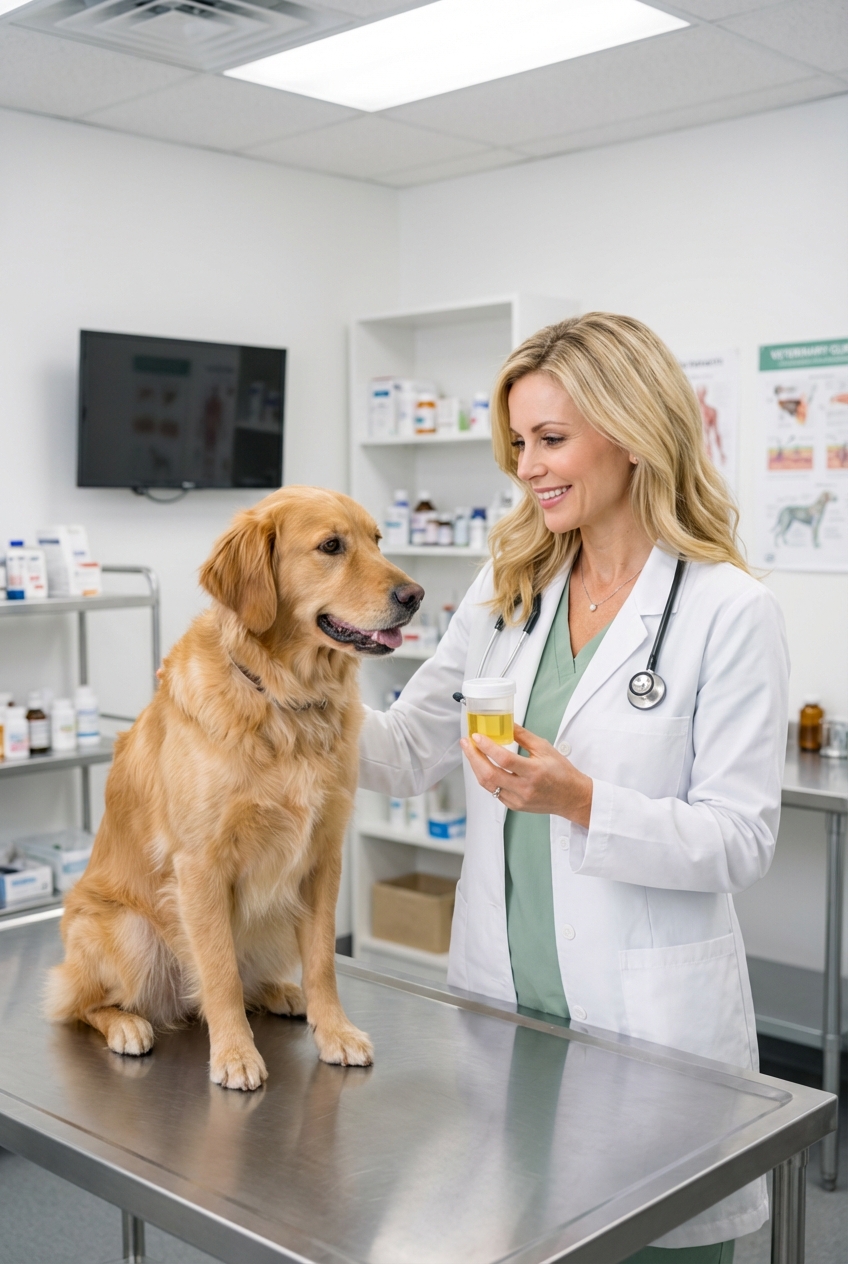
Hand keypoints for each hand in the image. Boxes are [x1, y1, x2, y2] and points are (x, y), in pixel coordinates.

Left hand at [459, 724, 592, 827]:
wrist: (571, 797)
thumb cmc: (561, 772)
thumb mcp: (545, 748)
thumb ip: (523, 736)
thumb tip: (506, 723)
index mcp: (534, 772)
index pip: (504, 759)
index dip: (487, 747)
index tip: (477, 736)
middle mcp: (525, 788)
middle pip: (490, 775)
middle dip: (473, 757)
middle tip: (466, 743)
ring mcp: (518, 800)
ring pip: (488, 785)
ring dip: (476, 767)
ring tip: (471, 753)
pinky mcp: (515, 806)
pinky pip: (494, 792)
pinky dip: (486, 778)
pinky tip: (483, 767)